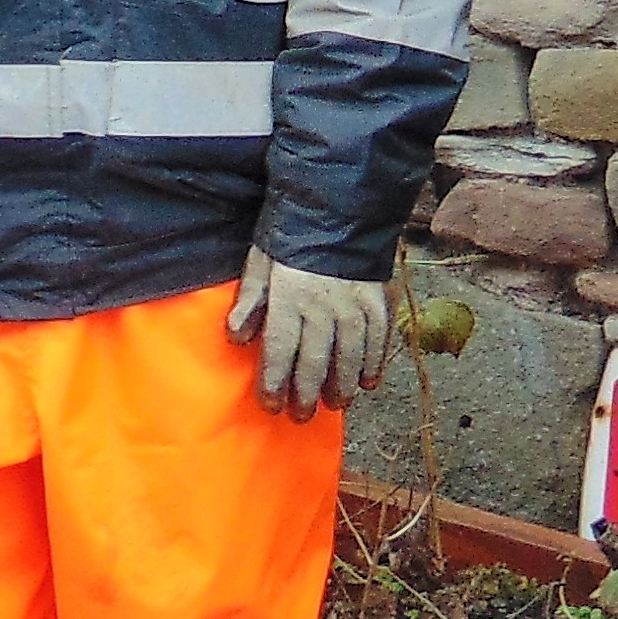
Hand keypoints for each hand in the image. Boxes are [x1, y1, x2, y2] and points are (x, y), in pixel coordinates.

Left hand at [229, 247, 391, 417]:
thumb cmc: (290, 234)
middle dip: (307, 395)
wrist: (338, 202)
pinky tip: (368, 381)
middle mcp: (323, 308)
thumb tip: (237, 339)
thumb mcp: (260, 261)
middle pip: (316, 364)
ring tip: (335, 404)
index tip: (271, 406)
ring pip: (350, 358)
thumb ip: (249, 301)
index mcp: (289, 300)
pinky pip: (379, 340)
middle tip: (302, 416)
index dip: (275, 384)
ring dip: (342, 386)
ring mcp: (356, 306)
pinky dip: (375, 363)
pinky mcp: (380, 300)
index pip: (280, 353)